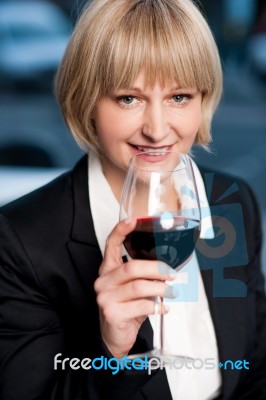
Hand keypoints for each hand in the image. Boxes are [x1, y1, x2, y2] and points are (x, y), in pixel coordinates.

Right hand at [94, 218, 175, 358]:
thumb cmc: (126, 308)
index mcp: (108, 269)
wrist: (113, 336)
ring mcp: (105, 297)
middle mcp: (103, 281)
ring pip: (138, 286)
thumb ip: (144, 276)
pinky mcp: (112, 313)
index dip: (121, 231)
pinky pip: (141, 306)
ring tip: (171, 292)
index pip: (111, 244)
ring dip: (160, 289)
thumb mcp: (133, 288)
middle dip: (157, 269)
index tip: (133, 220)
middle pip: (132, 267)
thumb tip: (168, 268)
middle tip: (172, 274)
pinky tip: (163, 308)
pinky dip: (156, 306)